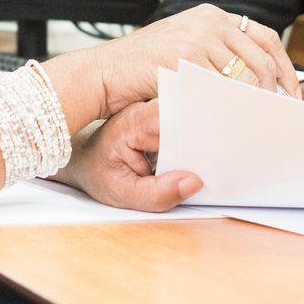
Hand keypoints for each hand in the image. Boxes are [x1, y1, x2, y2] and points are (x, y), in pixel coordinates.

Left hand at [53, 101, 202, 211]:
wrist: (82, 159)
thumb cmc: (97, 172)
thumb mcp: (120, 192)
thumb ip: (155, 194)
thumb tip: (194, 183)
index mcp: (136, 121)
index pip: (176, 116)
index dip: (200, 128)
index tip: (217, 147)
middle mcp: (149, 109)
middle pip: (190, 114)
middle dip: (208, 135)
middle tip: (221, 160)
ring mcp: (158, 111)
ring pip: (192, 118)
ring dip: (205, 137)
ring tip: (215, 160)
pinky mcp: (166, 118)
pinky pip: (189, 125)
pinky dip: (199, 141)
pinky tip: (205, 156)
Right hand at [55, 4, 299, 118]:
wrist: (104, 74)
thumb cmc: (141, 69)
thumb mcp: (183, 47)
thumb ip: (215, 54)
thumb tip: (253, 79)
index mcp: (211, 16)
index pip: (264, 37)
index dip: (283, 66)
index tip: (291, 91)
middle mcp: (208, 21)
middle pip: (261, 57)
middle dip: (276, 89)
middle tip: (282, 114)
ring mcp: (197, 38)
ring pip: (245, 74)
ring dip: (257, 101)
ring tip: (262, 122)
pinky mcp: (186, 59)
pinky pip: (223, 87)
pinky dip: (235, 106)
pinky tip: (239, 121)